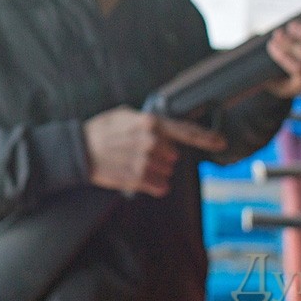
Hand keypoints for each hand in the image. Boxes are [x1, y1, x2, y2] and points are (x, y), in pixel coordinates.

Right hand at [82, 106, 226, 196]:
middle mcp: (151, 142)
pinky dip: (152, 184)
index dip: (206, 138)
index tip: (221, 143)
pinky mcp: (138, 179)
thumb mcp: (124, 114)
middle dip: (162, 156)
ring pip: (167, 172)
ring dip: (155, 170)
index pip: (186, 131)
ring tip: (134, 162)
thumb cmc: (100, 131)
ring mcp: (145, 161)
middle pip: (175, 156)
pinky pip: (160, 186)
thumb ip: (148, 121)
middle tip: (140, 152)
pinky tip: (137, 175)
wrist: (80, 149)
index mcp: (150, 123)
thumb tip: (165, 129)